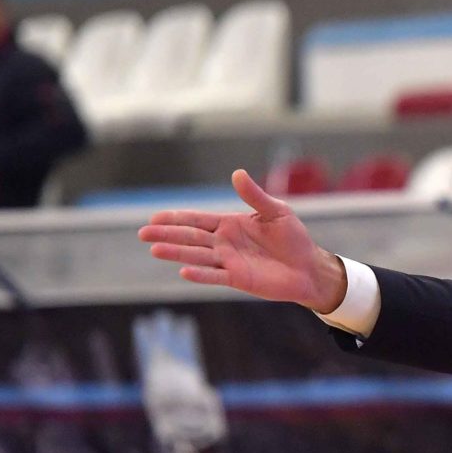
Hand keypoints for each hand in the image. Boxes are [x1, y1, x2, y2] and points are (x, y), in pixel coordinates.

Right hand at [138, 169, 348, 312]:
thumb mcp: (275, 212)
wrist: (309, 266)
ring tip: (155, 250)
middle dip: (167, 234)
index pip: (197, 219)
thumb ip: (254, 196)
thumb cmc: (293, 238)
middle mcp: (224, 243)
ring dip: (177, 253)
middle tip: (142, 233)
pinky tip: (183, 272)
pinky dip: (201, 274)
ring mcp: (229, 261)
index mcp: (229, 224)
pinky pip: (216, 276)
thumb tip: (237, 173)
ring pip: (198, 256)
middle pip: (191, 237)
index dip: (176, 218)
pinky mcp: (239, 278)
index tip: (153, 217)